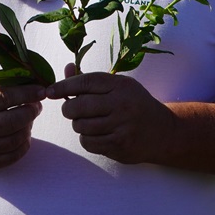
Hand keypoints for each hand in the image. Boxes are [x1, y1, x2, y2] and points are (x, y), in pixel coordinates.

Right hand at [0, 82, 44, 170]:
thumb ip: (0, 88)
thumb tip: (30, 84)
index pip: (6, 97)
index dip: (28, 93)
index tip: (41, 90)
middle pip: (15, 120)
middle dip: (32, 111)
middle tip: (36, 105)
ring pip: (16, 139)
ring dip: (28, 127)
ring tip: (27, 119)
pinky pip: (12, 156)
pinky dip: (23, 145)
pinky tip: (23, 134)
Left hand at [47, 65, 174, 163]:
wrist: (164, 132)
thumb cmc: (135, 105)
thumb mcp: (118, 86)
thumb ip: (91, 79)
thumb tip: (67, 68)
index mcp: (120, 85)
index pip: (85, 82)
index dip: (64, 86)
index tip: (50, 91)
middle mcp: (122, 105)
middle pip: (78, 106)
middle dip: (69, 109)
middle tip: (72, 110)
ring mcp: (121, 127)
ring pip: (81, 126)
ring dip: (79, 125)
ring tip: (90, 122)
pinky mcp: (119, 146)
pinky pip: (88, 143)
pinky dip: (87, 139)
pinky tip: (98, 134)